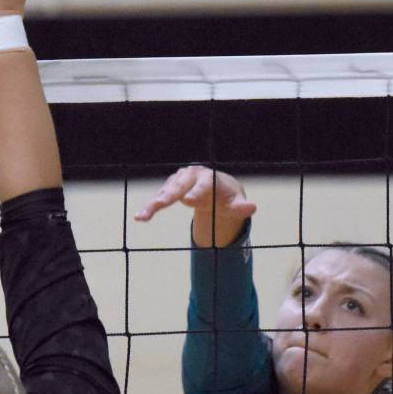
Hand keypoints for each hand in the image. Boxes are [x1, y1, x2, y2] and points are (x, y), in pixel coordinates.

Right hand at [135, 165, 256, 247]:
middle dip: (169, 196)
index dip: (196, 192)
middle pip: (179, 187)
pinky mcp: (170, 187)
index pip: (203, 185)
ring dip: (153, 205)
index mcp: (209, 178)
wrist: (215, 187)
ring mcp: (179, 180)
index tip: (189, 200)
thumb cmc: (227, 197)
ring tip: (143, 217)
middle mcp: (191, 175)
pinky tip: (140, 217)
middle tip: (160, 204)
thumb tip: (252, 208)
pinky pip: (159, 198)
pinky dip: (150, 207)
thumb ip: (241, 207)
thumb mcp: (236, 203)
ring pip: (165, 193)